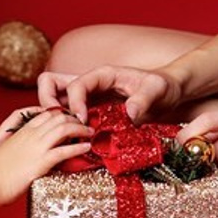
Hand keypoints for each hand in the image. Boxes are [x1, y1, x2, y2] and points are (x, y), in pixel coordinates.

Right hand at [0, 108, 92, 209]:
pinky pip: (65, 150)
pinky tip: (87, 147)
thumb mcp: (10, 150)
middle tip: (83, 124)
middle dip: (74, 118)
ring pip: (64, 129)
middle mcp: (31, 134)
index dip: (62, 114)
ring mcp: (37, 146)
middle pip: (59, 117)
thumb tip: (35, 149)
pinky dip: (79, 147)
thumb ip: (24, 145)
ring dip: (80, 129)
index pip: (47, 113)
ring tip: (89, 132)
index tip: (71, 118)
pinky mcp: (42, 161)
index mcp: (23, 130)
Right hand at [35, 65, 182, 123]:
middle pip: (51, 83)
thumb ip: (144, 99)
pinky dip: (64, 127)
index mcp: (103, 75)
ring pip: (55, 100)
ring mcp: (87, 98)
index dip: (75, 102)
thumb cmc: (163, 87)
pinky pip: (67, 116)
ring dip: (54, 117)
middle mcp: (90, 84)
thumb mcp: (157, 90)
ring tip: (67, 135)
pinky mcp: (90, 112)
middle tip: (61, 125)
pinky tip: (76, 142)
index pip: (76, 84)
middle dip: (48, 103)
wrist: (168, 94)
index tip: (82, 121)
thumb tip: (130, 113)